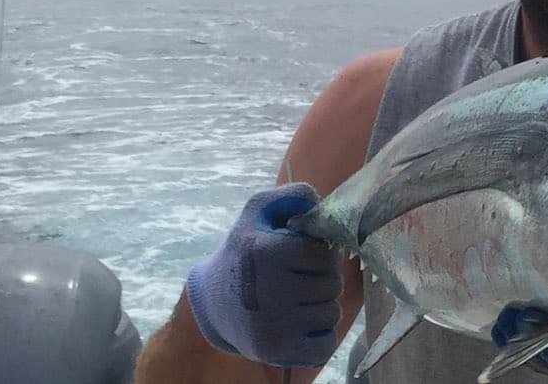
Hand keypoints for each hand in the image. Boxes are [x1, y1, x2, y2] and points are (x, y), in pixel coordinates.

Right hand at [186, 183, 342, 367]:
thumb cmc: (245, 252)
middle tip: (299, 279)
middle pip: (332, 284)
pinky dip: (320, 336)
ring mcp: (272, 324)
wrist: (214, 302)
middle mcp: (268, 289)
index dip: (320, 254)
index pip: (323, 255)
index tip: (304, 256)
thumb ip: (291, 197)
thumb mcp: (258, 213)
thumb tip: (319, 202)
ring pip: (331, 313)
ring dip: (321, 307)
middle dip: (322, 280)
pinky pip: (325, 345)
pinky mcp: (276, 351)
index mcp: (265, 253)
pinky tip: (301, 324)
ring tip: (298, 301)